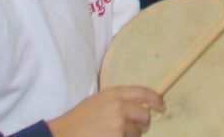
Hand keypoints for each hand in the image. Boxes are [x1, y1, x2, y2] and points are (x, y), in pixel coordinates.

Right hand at [49, 86, 163, 136]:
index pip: (142, 92)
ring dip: (129, 136)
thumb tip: (137, 105)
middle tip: (131, 127)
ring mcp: (119, 126)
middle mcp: (119, 107)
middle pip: (145, 115)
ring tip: (111, 135)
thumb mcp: (96, 102)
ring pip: (137, 133)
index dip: (155, 98)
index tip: (161, 105)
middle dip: (141, 123)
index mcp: (113, 94)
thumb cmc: (77, 121)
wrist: (62, 135)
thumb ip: (117, 101)